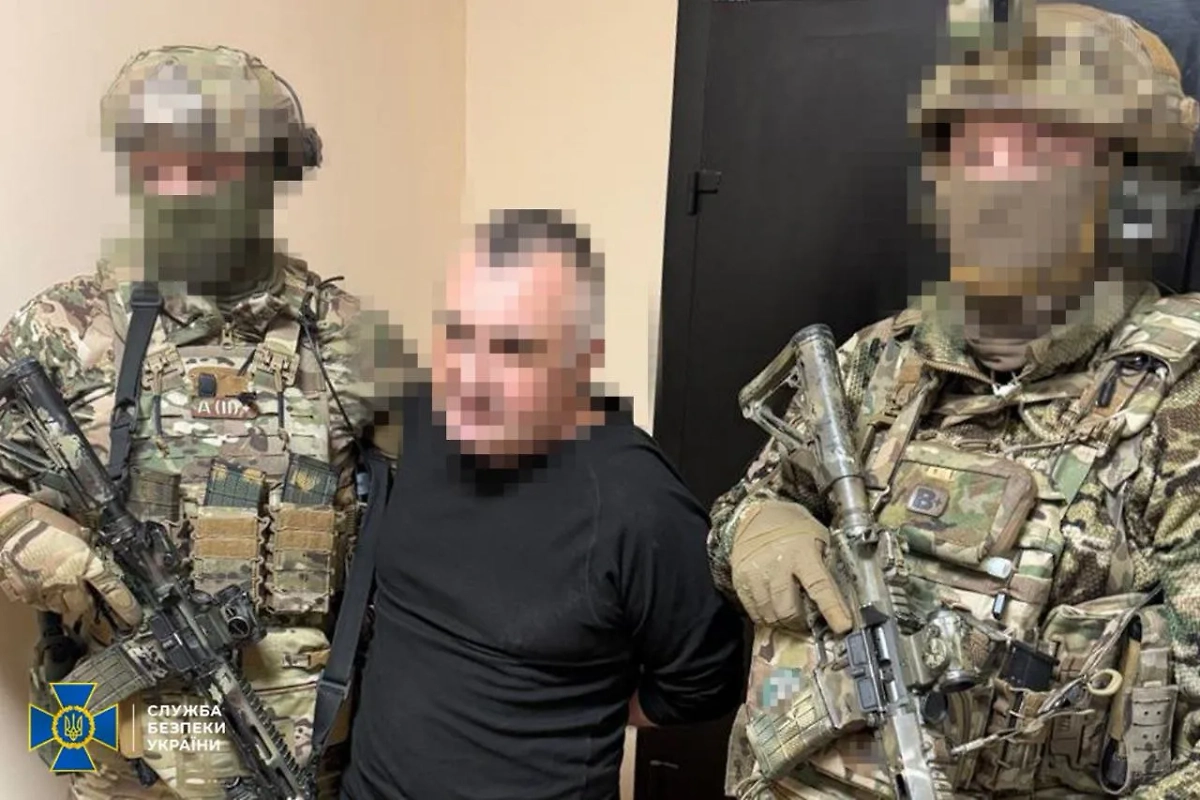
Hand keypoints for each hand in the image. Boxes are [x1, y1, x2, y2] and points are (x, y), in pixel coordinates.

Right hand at [0, 493, 140, 628]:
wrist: (9, 525)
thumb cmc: (42, 522)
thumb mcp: (76, 531)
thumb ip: (87, 546)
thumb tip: (93, 550)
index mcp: (85, 563)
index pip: (111, 589)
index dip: (125, 604)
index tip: (133, 615)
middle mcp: (67, 581)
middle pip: (85, 606)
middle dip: (89, 603)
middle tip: (89, 596)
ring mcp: (45, 591)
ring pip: (63, 607)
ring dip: (68, 602)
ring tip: (65, 588)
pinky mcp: (26, 594)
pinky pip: (41, 604)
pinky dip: (46, 598)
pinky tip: (45, 585)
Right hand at [729, 500, 851, 632]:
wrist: (756, 514)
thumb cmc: (793, 528)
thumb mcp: (819, 538)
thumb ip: (826, 564)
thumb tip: (840, 596)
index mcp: (802, 552)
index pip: (820, 586)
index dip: (832, 609)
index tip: (843, 627)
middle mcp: (777, 564)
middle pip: (789, 609)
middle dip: (801, 622)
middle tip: (807, 621)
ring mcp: (756, 573)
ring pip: (770, 614)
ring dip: (783, 622)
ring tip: (790, 616)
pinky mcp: (740, 579)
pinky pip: (753, 611)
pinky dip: (765, 617)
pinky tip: (773, 611)